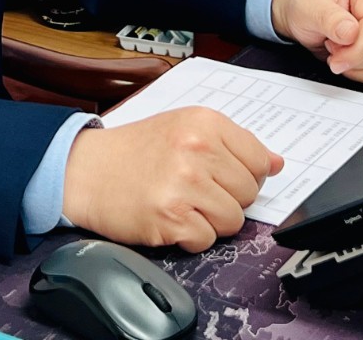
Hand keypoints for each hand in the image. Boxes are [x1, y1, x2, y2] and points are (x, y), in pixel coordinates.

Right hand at [61, 107, 283, 251]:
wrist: (86, 170)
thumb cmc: (135, 150)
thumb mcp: (185, 128)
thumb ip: (233, 144)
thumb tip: (276, 163)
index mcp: (205, 122)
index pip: (260, 160)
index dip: (245, 174)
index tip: (223, 175)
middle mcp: (197, 149)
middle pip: (249, 193)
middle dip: (226, 198)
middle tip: (194, 189)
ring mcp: (184, 184)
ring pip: (233, 220)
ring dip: (210, 220)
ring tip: (182, 203)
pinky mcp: (171, 218)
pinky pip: (207, 240)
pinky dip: (191, 237)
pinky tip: (170, 218)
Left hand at [271, 0, 362, 84]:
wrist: (311, 11)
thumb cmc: (311, 3)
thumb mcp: (310, 6)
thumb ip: (329, 19)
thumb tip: (350, 33)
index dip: (357, 51)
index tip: (336, 61)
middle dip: (356, 60)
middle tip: (334, 50)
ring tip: (343, 53)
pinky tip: (357, 65)